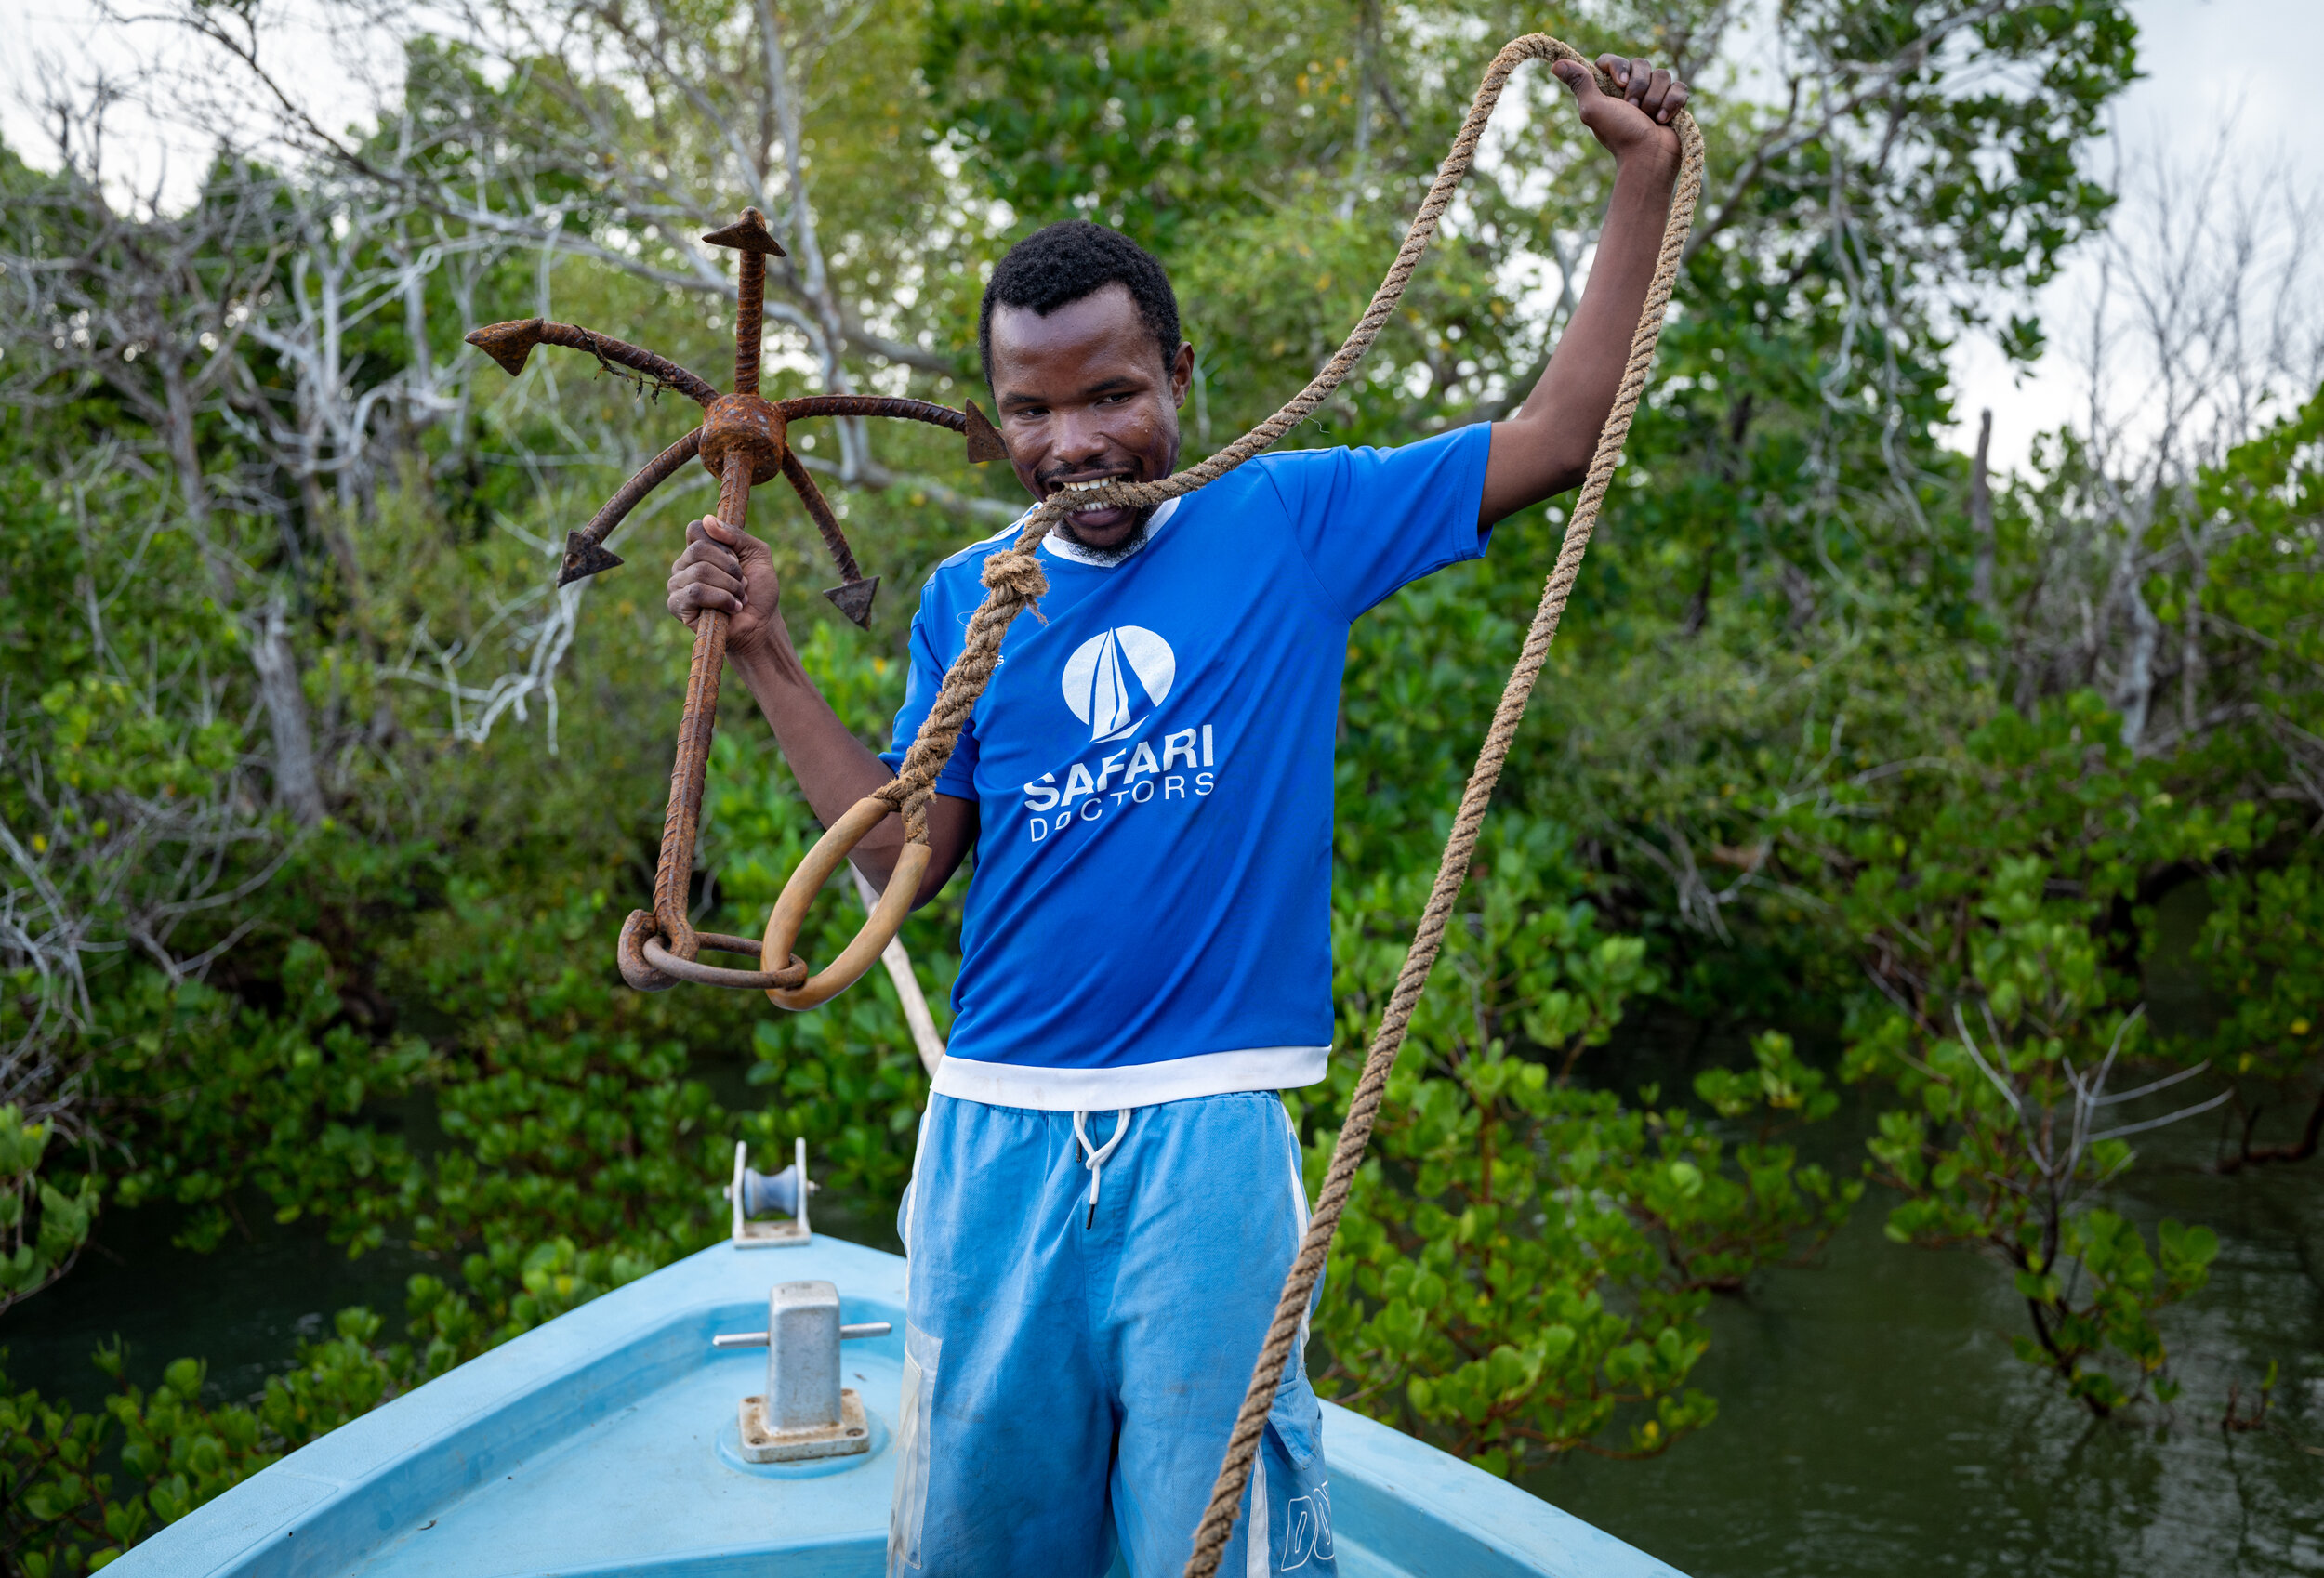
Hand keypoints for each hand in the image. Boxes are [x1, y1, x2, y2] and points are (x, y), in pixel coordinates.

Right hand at [666, 514, 786, 660]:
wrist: (761, 624)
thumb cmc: (759, 590)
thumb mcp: (757, 554)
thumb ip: (736, 535)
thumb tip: (707, 520)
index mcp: (699, 550)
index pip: (696, 529)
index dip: (721, 543)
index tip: (737, 559)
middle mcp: (683, 565)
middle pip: (699, 549)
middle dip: (730, 567)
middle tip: (742, 583)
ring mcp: (677, 585)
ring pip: (699, 571)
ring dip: (729, 586)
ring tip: (739, 598)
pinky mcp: (676, 605)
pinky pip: (695, 592)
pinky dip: (721, 599)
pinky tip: (731, 609)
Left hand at [1552, 53, 1686, 168]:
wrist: (1648, 156)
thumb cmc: (1619, 134)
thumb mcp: (1593, 108)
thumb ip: (1580, 83)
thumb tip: (1557, 64)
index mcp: (1611, 88)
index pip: (1613, 60)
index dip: (1618, 67)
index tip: (1620, 83)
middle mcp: (1633, 88)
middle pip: (1642, 64)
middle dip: (1639, 88)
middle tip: (1633, 110)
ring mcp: (1655, 94)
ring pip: (1663, 74)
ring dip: (1654, 99)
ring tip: (1649, 119)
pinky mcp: (1674, 102)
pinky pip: (1680, 87)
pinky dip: (1672, 104)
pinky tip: (1663, 120)